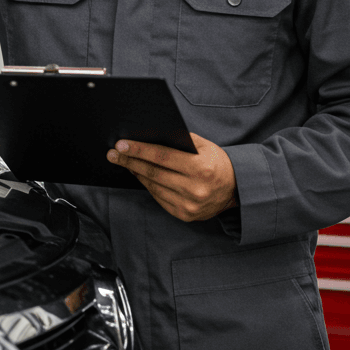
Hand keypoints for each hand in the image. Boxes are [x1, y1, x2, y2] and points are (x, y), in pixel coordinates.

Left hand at [106, 133, 237, 221]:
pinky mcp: (184, 215)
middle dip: (130, 162)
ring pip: (153, 187)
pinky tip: (140, 175)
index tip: (121, 145)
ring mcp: (189, 205)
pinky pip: (159, 198)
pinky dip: (148, 186)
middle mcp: (194, 189)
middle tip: (113, 154)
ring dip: (136, 173)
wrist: (236, 189)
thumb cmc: (217, 162)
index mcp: (200, 168)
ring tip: (124, 162)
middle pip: (153, 173)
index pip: (162, 157)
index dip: (139, 150)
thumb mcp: (204, 146)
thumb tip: (150, 135)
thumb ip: (180, 140)